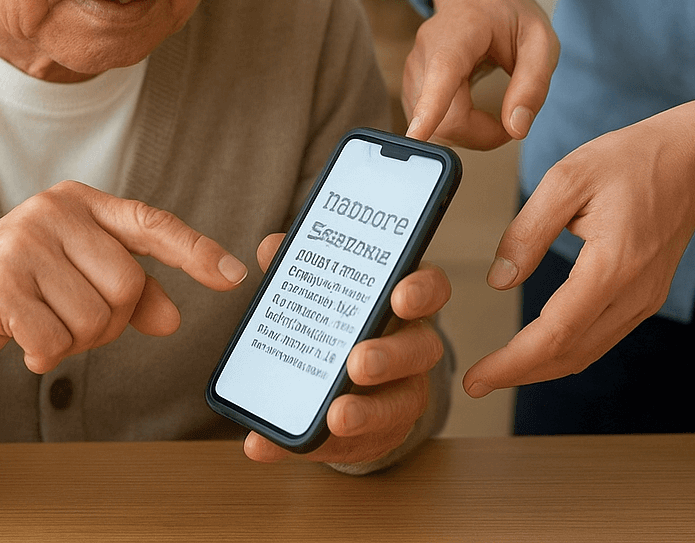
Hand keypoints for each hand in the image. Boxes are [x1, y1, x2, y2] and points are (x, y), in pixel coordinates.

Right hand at [0, 181, 247, 371]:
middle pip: (128, 287)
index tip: (233, 276)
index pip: (150, 223)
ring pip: (95, 319)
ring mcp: (26, 244)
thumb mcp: (75, 275)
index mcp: (81, 203)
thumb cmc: (19, 284)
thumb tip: (172, 318)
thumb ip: (129, 291)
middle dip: (110, 322)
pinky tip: (24, 342)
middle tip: (72, 321)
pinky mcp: (2, 284)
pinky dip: (46, 356)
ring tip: (43, 325)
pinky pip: (56, 341)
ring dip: (75, 342)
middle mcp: (55, 212)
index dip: (195, 251)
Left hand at [243, 234, 451, 465]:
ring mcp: (401, 394)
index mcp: (402, 302)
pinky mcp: (376, 435)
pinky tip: (264, 445)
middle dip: (391, 356)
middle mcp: (412, 346)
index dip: (422, 291)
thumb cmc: (338, 321)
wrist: (345, 380)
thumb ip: (296, 268)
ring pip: (400, 404)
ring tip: (336, 416)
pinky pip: (347, 445)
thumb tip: (271, 248)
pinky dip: (308, 446)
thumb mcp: (319, 291)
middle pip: (421, 349)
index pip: (430, 288)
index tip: (400, 297)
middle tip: (358, 363)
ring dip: (367, 413)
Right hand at [404, 0, 557, 150]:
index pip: (442, 73)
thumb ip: (533, 84)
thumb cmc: (507, 13)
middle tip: (511, 121)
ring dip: (470, 132)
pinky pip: (431, 125)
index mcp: (458, 33)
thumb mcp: (540, 40)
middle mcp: (426, 53)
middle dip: (481, 134)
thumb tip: (516, 129)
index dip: (429, 109)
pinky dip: (457, 128)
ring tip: (494, 111)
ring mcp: (413, 72)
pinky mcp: (412, 88)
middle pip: (444, 117)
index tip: (416, 136)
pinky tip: (472, 111)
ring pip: (436, 127)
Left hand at [460, 34, 694, 396]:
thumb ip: (528, 231)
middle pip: (571, 354)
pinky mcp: (646, 296)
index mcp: (613, 266)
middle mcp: (634, 294)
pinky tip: (540, 346)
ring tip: (500, 370)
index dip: (512, 363)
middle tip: (476, 382)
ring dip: (543, 367)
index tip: (476, 378)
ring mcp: (645, 299)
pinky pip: (601, 336)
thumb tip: (498, 280)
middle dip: (521, 373)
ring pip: (588, 352)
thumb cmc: (634, 159)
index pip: (554, 334)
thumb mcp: (567, 179)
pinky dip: (566, 349)